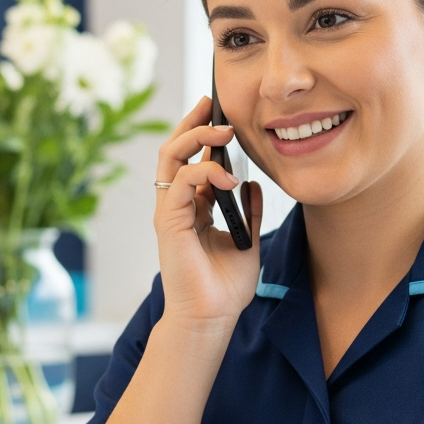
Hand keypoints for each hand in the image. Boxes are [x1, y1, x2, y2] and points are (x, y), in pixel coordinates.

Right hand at [154, 96, 263, 334]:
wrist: (212, 318)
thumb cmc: (224, 288)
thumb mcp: (247, 241)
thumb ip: (249, 213)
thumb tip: (254, 186)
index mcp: (192, 210)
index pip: (191, 161)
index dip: (202, 135)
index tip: (219, 114)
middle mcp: (176, 207)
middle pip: (174, 152)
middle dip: (191, 124)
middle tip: (211, 105)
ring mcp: (170, 213)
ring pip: (170, 160)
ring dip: (195, 139)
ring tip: (222, 131)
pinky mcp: (168, 223)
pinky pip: (180, 183)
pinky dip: (202, 173)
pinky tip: (226, 177)